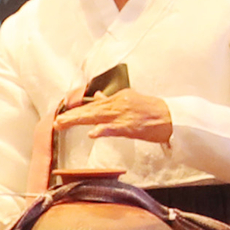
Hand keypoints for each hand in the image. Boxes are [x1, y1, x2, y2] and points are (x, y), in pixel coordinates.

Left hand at [50, 87, 172, 146]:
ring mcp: (124, 115)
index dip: (76, 110)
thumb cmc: (153, 111)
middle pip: (91, 110)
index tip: (62, 115)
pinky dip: (103, 130)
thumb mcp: (130, 101)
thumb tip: (96, 96)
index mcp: (118, 98)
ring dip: (79, 120)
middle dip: (72, 116)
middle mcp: (118, 104)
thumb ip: (111, 100)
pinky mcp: (131, 126)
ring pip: (97, 116)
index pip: (93, 105)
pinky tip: (92, 133)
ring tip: (63, 124)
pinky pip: (115, 128)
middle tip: (56, 122)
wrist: (173, 117)